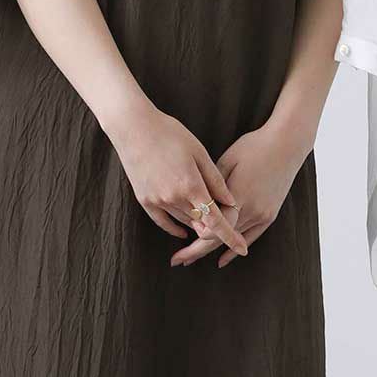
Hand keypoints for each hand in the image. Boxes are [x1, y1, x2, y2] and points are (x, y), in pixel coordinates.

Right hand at [107, 99, 250, 258]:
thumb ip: (216, 180)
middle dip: (214, 224)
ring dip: (197, 222)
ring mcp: (157, 200)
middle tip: (224, 217)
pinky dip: (175, 228)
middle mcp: (173, 198)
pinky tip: (184, 231)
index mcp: (191, 186)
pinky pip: (163, 222)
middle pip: (201, 222)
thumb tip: (231, 202)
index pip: (216, 220)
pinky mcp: (144, 200)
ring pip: (184, 221)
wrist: (133, 127)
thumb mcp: (199, 152)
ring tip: (206, 215)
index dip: (231, 237)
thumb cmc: (169, 133)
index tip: (244, 249)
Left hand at [169, 118, 310, 268]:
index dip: (193, 242)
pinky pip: (250, 237)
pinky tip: (221, 259)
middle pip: (219, 239)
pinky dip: (235, 249)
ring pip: (232, 239)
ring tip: (191, 257)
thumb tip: (195, 203)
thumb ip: (212, 185)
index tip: (177, 250)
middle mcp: (251, 210)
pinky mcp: (269, 215)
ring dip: (211, 249)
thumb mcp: (227, 161)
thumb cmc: (254, 147)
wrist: (287, 144)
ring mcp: (262, 214)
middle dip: (196, 251)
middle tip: (177, 261)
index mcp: (237, 196)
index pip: (212, 228)